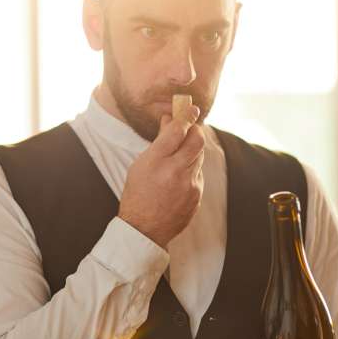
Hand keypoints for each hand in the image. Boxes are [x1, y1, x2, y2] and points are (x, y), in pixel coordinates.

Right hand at [118, 107, 204, 248]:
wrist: (144, 229)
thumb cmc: (138, 193)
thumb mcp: (141, 164)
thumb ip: (159, 142)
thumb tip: (170, 119)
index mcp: (155, 162)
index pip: (177, 131)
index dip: (186, 116)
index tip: (190, 109)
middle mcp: (174, 172)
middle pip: (196, 140)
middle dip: (195, 129)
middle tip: (190, 126)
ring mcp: (189, 185)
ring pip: (199, 156)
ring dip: (193, 149)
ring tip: (180, 151)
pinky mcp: (197, 195)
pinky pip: (198, 173)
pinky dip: (191, 168)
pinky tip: (179, 175)